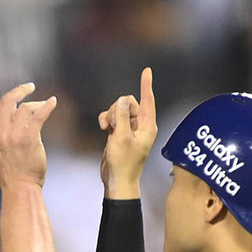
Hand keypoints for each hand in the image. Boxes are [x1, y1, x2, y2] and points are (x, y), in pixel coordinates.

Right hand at [0, 75, 57, 189]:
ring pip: (25, 108)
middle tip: (31, 87)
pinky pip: (39, 116)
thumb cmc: (10, 172)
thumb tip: (8, 117)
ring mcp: (14, 135)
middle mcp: (0, 132)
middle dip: (20, 91)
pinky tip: (53, 102)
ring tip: (44, 106)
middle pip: (8, 100)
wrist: (19, 187)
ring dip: (36, 104)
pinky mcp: (29, 139)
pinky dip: (47, 106)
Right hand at [98, 67, 157, 198]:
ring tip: (107, 129)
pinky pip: (112, 117)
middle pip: (128, 102)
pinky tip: (103, 128)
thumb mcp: (121, 137)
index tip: (147, 70)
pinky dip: (106, 120)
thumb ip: (121, 116)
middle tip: (112, 124)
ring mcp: (130, 129)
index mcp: (147, 126)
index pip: (147, 100)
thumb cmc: (123, 163)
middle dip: (117, 108)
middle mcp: (141, 125)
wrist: (117, 180)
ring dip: (110, 115)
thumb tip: (121, 100)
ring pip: (118, 109)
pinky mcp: (120, 133)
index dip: (146, 84)